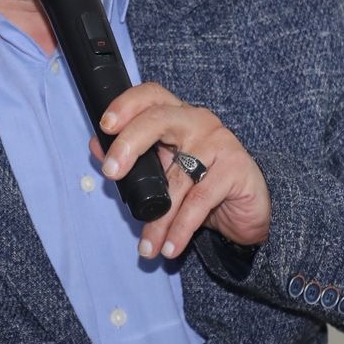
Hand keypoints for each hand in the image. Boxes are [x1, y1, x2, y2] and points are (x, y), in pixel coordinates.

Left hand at [93, 82, 270, 259]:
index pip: (151, 96)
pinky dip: (181, 228)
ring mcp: (220, 142)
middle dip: (130, 144)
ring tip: (146, 247)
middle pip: (159, 119)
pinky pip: (200, 200)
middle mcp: (198, 122)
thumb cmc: (202, 186)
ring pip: (177, 178)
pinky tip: (171, 247)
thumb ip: (133, 159)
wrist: (247, 212)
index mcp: (177, 116)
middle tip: (111, 173)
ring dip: (157, 219)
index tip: (105, 127)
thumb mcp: (164, 172)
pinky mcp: (236, 169)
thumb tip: (96, 148)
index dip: (126, 105)